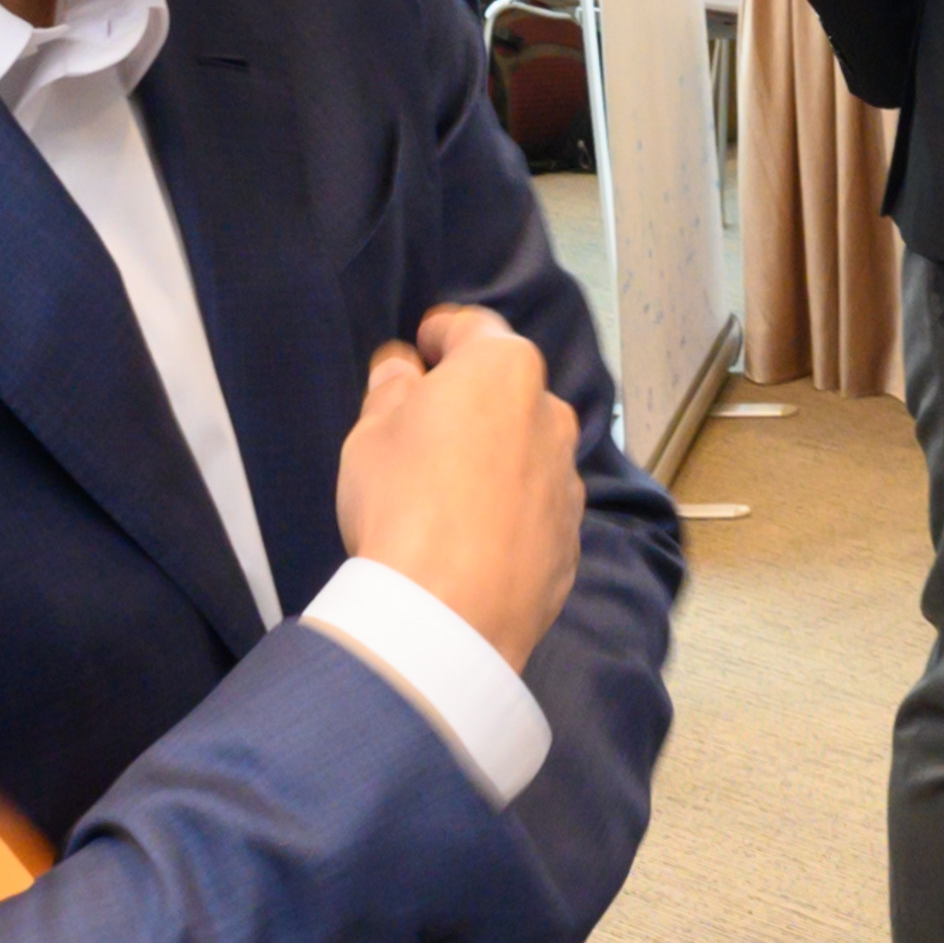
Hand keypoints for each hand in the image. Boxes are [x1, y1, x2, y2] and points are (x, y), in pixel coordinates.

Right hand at [335, 305, 582, 664]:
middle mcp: (551, 415)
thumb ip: (392, 389)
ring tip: (450, 492)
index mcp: (504, 370)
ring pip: (527, 450)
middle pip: (507, 391)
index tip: (420, 348)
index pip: (472, 327)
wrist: (449, 614)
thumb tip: (404, 367)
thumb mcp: (371, 434)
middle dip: (471, 399)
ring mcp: (568, 480)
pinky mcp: (572, 539)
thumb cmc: (401, 501)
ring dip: (496, 456)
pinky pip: (535, 508)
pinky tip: (474, 540)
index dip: (440, 334)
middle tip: (425, 427)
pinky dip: (511, 510)